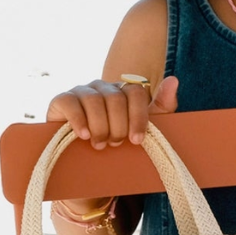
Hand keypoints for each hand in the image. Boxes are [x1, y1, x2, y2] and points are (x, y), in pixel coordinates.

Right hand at [46, 76, 178, 149]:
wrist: (85, 155)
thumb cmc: (118, 139)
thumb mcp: (144, 126)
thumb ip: (163, 105)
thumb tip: (173, 79)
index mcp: (124, 90)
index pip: (136, 92)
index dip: (138, 117)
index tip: (137, 140)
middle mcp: (104, 86)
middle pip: (116, 98)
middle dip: (118, 126)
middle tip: (116, 144)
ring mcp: (82, 90)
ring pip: (95, 101)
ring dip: (100, 126)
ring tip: (100, 144)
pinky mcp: (62, 99)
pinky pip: (71, 103)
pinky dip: (79, 120)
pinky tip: (84, 135)